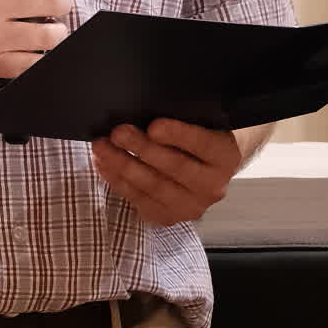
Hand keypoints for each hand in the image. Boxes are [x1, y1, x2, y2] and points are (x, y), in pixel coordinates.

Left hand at [92, 119, 246, 225]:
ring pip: (154, 186)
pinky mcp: (170, 216)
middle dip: (142, 148)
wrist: (204, 166)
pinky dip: (118, 180)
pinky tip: (103, 164)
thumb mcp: (197, 122)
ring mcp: (192, 205)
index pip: (204, 145)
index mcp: (226, 155)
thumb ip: (181, 117)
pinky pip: (139, 199)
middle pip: (175, 166)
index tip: (154, 126)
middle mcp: (213, 185)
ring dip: (123, 165)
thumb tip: (145, 111)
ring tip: (101, 147)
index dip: (179, 135)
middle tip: (118, 132)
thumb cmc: (195, 136)